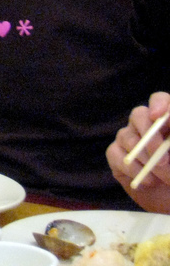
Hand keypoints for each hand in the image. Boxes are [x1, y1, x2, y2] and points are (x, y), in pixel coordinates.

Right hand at [108, 92, 169, 212]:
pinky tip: (148, 182)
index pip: (161, 100)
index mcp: (167, 123)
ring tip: (163, 179)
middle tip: (163, 160)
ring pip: (127, 137)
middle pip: (138, 114)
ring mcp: (129, 139)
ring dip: (147, 161)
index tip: (158, 117)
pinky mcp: (116, 156)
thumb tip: (167, 144)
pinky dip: (132, 169)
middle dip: (150, 137)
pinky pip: (116, 155)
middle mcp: (147, 126)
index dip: (159, 103)